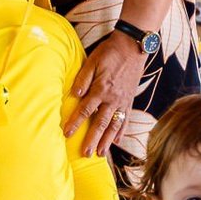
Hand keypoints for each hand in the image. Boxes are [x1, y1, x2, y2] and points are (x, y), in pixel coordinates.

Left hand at [64, 32, 144, 156]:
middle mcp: (113, 98)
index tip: (67, 134)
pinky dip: (121, 131)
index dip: (76, 123)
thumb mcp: (92, 60)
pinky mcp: (130, 100)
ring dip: (107, 140)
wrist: (133, 46)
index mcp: (101, 88)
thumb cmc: (109, 52)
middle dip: (93, 139)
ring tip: (101, 153)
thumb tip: (74, 94)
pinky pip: (126, 118)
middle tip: (86, 153)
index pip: (86, 110)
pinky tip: (116, 141)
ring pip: (114, 124)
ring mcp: (123, 100)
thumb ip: (83, 78)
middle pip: (101, 122)